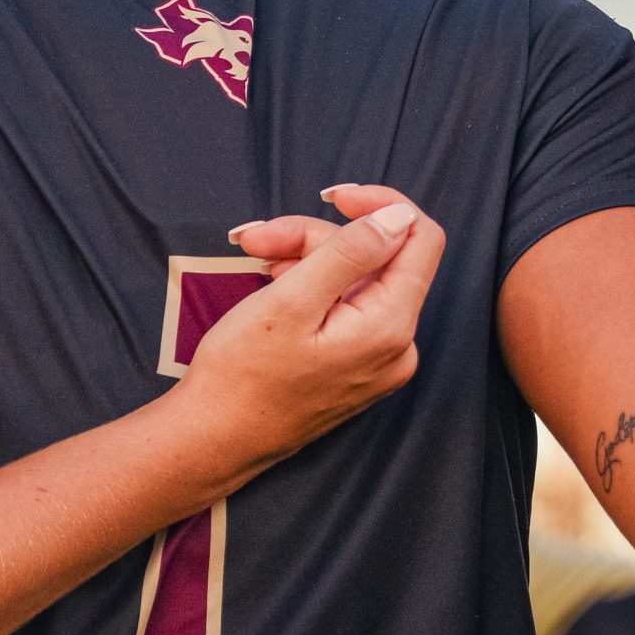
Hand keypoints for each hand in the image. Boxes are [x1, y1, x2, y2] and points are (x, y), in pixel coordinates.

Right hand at [173, 183, 441, 484]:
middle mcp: (397, 346)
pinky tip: (273, 284)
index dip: (379, 206)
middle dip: (314, 237)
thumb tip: (400, 216)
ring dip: (304, 259)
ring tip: (254, 260)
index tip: (331, 196)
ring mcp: (378, 360)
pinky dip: (309, 287)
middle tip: (256, 238)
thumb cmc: (243, 374)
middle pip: (375, 258)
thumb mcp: (291, 300)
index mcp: (389, 327)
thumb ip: (351, 252)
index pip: (419, 239)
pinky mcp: (356, 366)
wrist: (215, 437)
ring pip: (354, 280)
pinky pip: (345, 308)